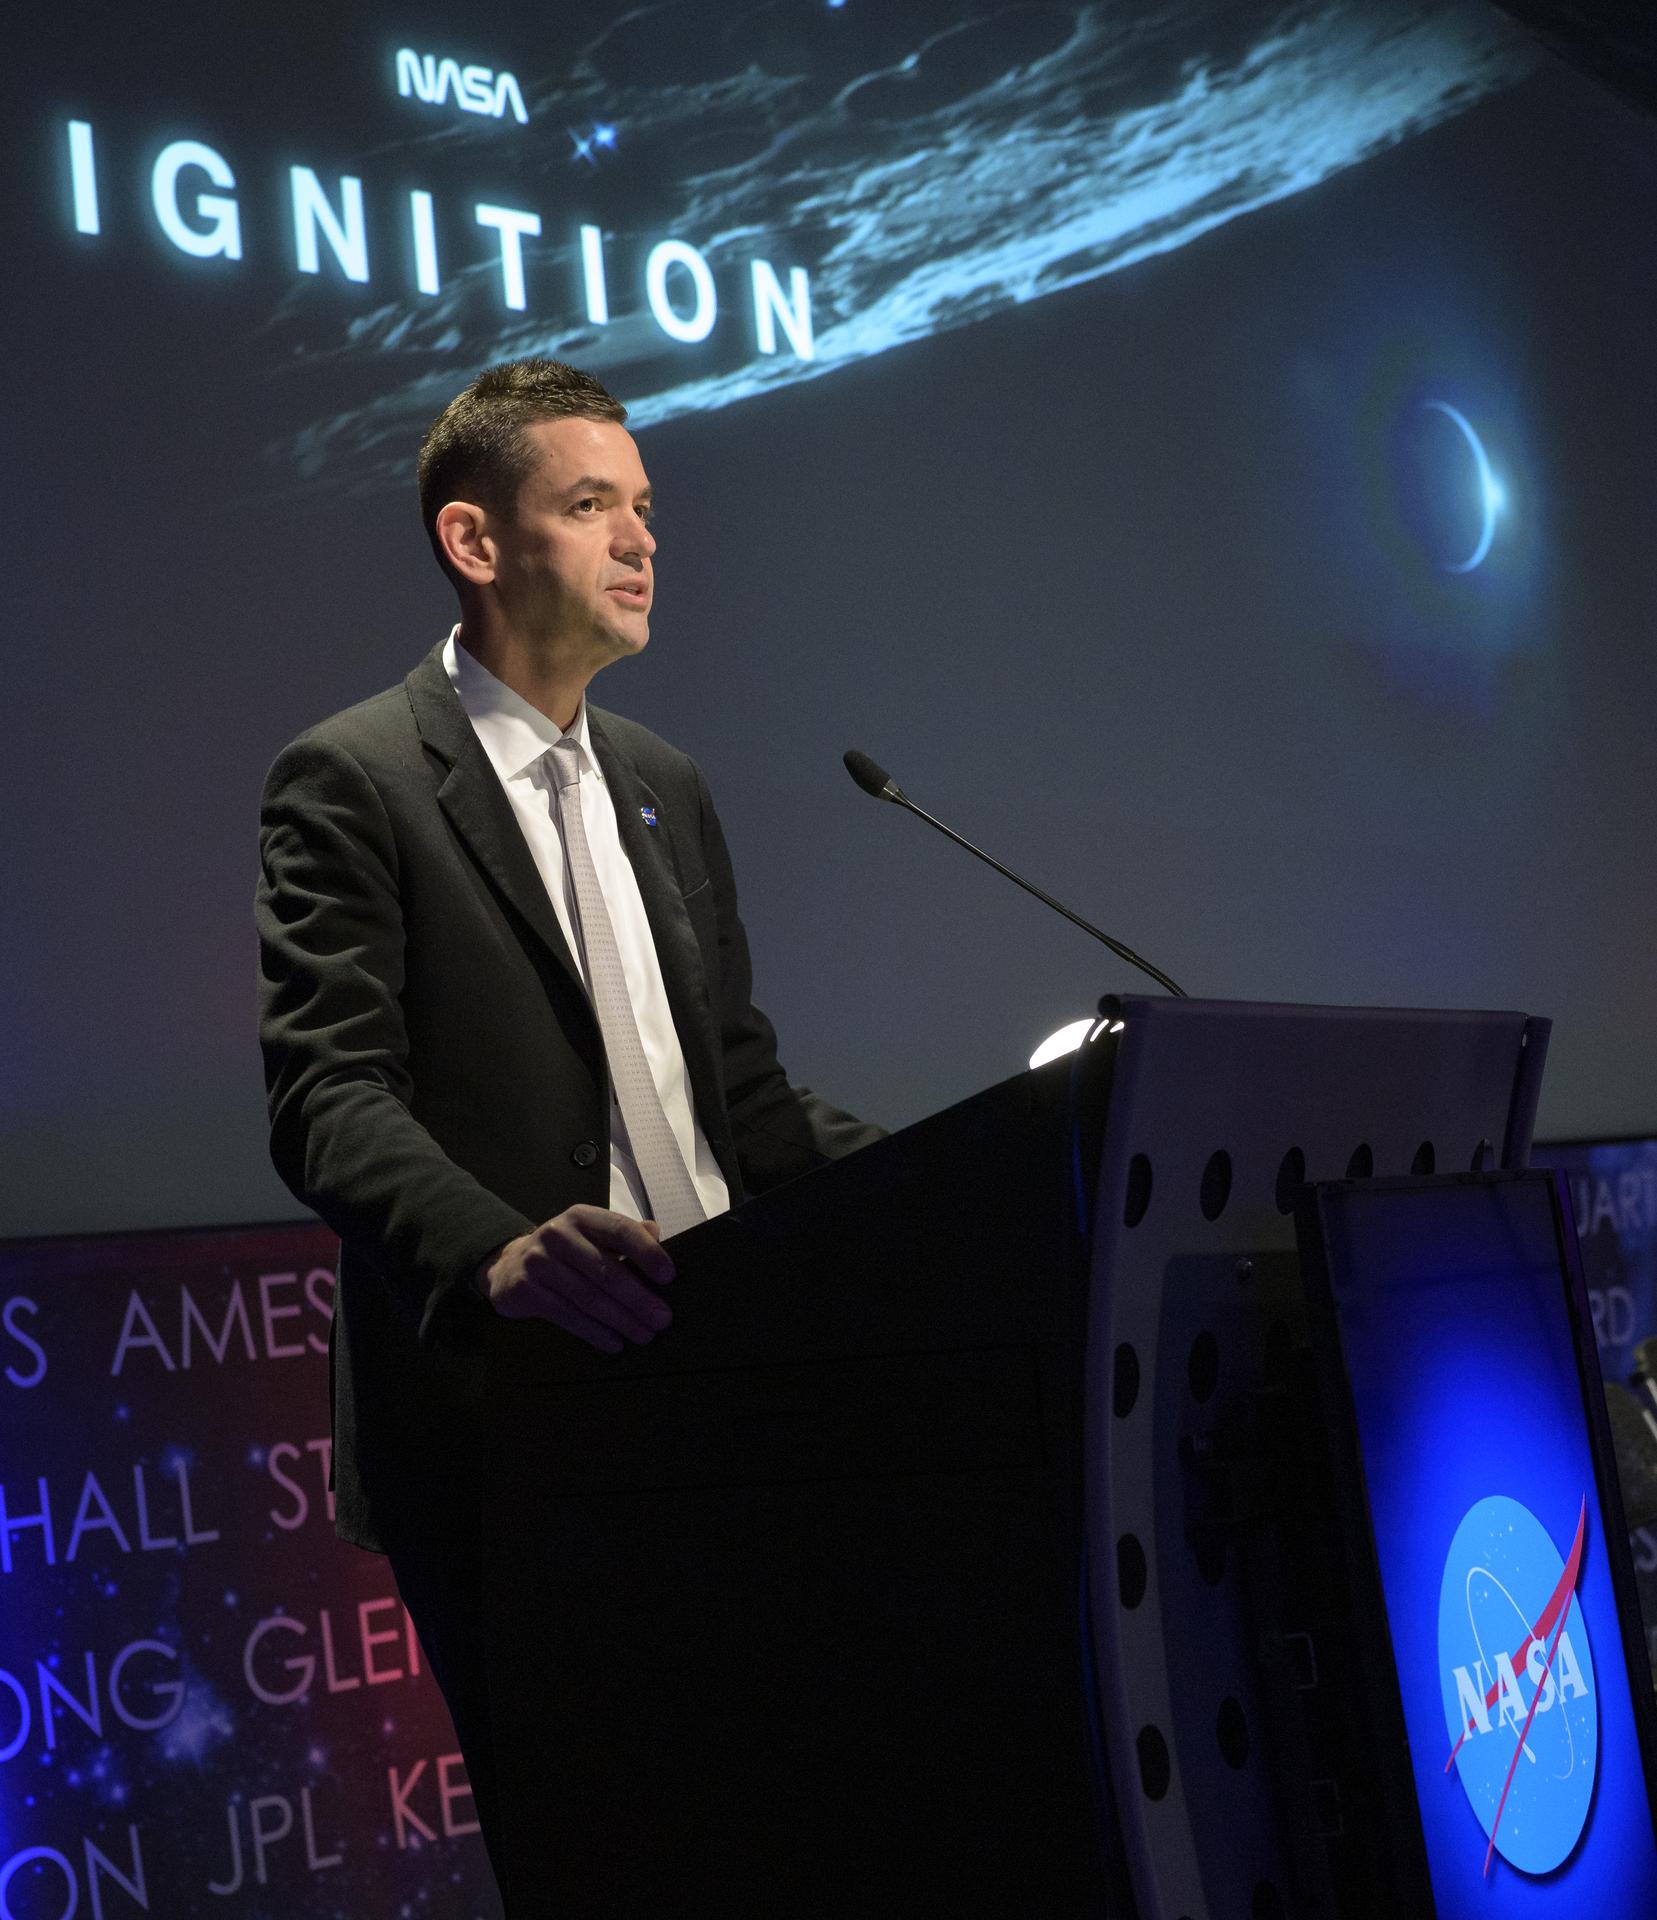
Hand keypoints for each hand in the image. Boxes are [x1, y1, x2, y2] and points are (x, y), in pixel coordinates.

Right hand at [477, 1208, 673, 1353]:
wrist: (507, 1266)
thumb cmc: (564, 1253)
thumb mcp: (591, 1235)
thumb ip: (623, 1234)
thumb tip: (655, 1232)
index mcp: (582, 1217)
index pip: (620, 1230)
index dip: (647, 1253)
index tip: (669, 1277)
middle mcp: (559, 1234)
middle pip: (606, 1270)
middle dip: (638, 1298)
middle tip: (662, 1319)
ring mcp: (539, 1261)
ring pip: (588, 1297)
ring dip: (621, 1320)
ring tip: (643, 1335)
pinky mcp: (526, 1289)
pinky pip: (567, 1315)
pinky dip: (594, 1332)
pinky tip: (613, 1343)